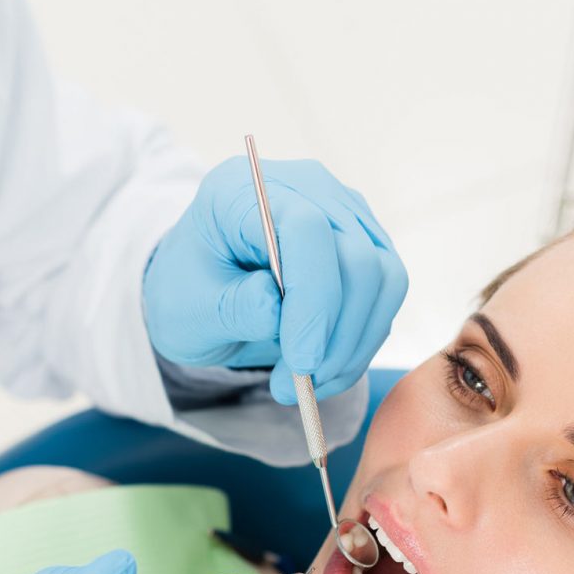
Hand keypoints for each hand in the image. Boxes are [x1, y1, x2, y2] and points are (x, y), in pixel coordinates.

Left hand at [142, 156, 408, 403]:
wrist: (206, 291)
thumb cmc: (191, 293)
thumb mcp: (188, 310)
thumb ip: (231, 307)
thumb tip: (275, 310)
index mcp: (247, 189)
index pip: (307, 229)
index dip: (313, 300)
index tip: (302, 362)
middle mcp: (306, 189)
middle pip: (358, 257)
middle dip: (336, 335)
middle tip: (300, 384)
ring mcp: (344, 215)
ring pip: (383, 281)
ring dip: (353, 346)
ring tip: (308, 384)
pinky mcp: (367, 247)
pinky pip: (385, 299)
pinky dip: (359, 345)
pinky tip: (323, 372)